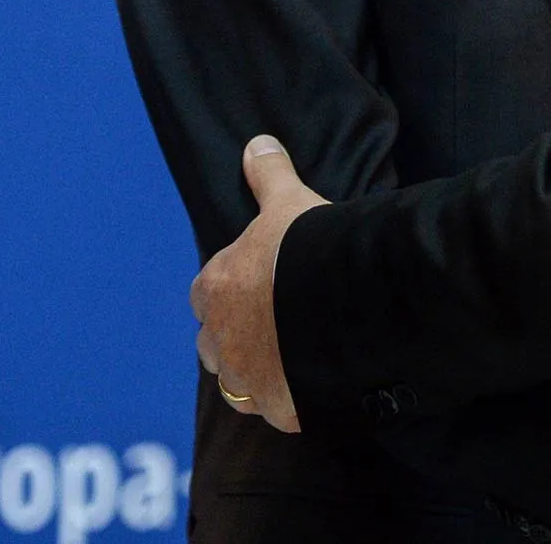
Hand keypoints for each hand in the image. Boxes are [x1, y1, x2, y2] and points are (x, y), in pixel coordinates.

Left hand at [190, 135, 328, 431]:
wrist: (342, 298)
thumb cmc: (307, 248)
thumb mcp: (289, 203)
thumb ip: (269, 176)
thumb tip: (258, 142)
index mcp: (215, 289)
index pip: (209, 295)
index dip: (233, 292)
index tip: (260, 287)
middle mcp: (220, 339)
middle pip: (216, 345)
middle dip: (239, 338)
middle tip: (279, 324)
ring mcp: (247, 378)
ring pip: (241, 383)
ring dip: (260, 373)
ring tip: (297, 358)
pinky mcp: (278, 407)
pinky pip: (280, 408)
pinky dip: (293, 399)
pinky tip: (318, 383)